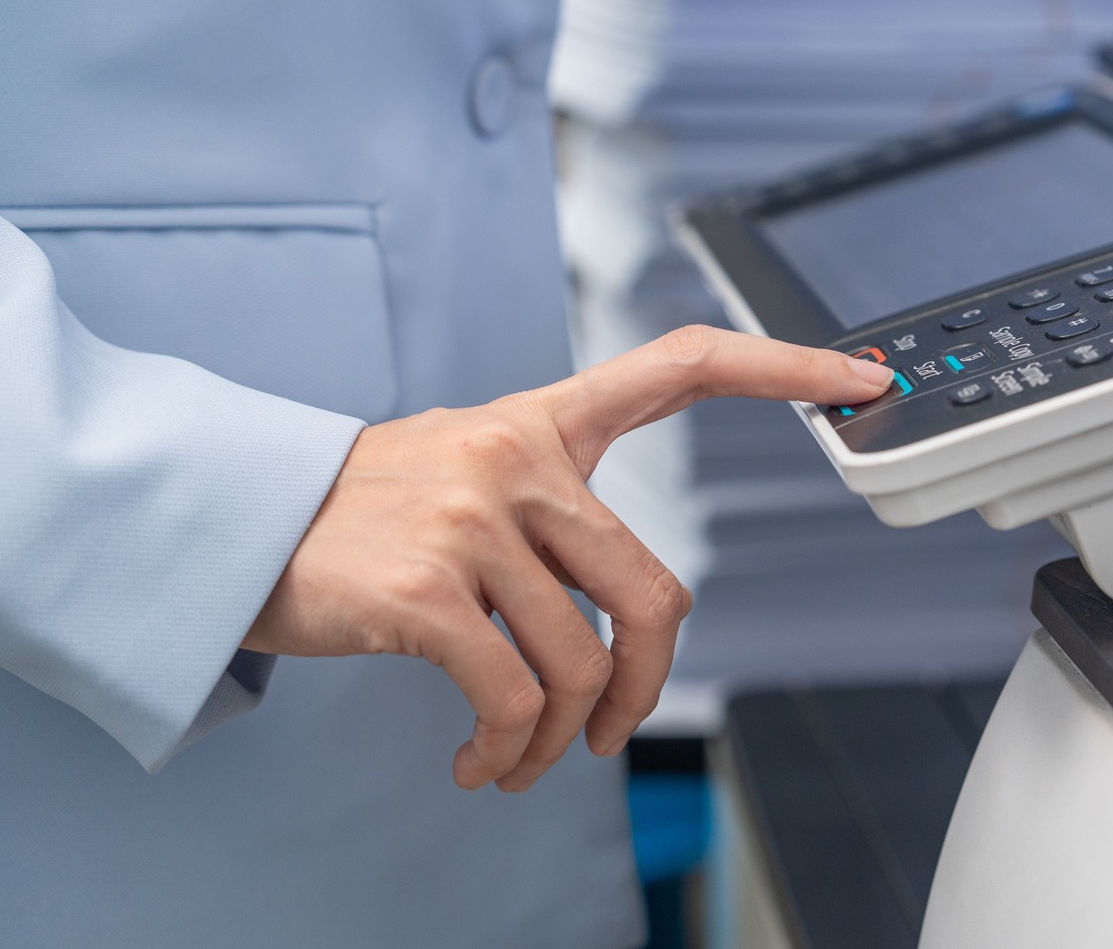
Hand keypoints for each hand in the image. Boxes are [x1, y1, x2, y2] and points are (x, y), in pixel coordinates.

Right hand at [243, 325, 892, 790]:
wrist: (234, 526)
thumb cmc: (367, 516)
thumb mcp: (465, 472)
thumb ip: (551, 510)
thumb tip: (624, 624)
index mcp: (542, 423)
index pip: (683, 364)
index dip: (784, 366)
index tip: (865, 375)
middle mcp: (518, 461)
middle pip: (654, 593)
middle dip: (646, 684)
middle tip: (605, 728)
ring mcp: (472, 523)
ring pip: (580, 665)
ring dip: (554, 741)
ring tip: (509, 756)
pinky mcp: (425, 592)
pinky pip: (515, 700)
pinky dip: (507, 753)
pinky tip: (478, 761)